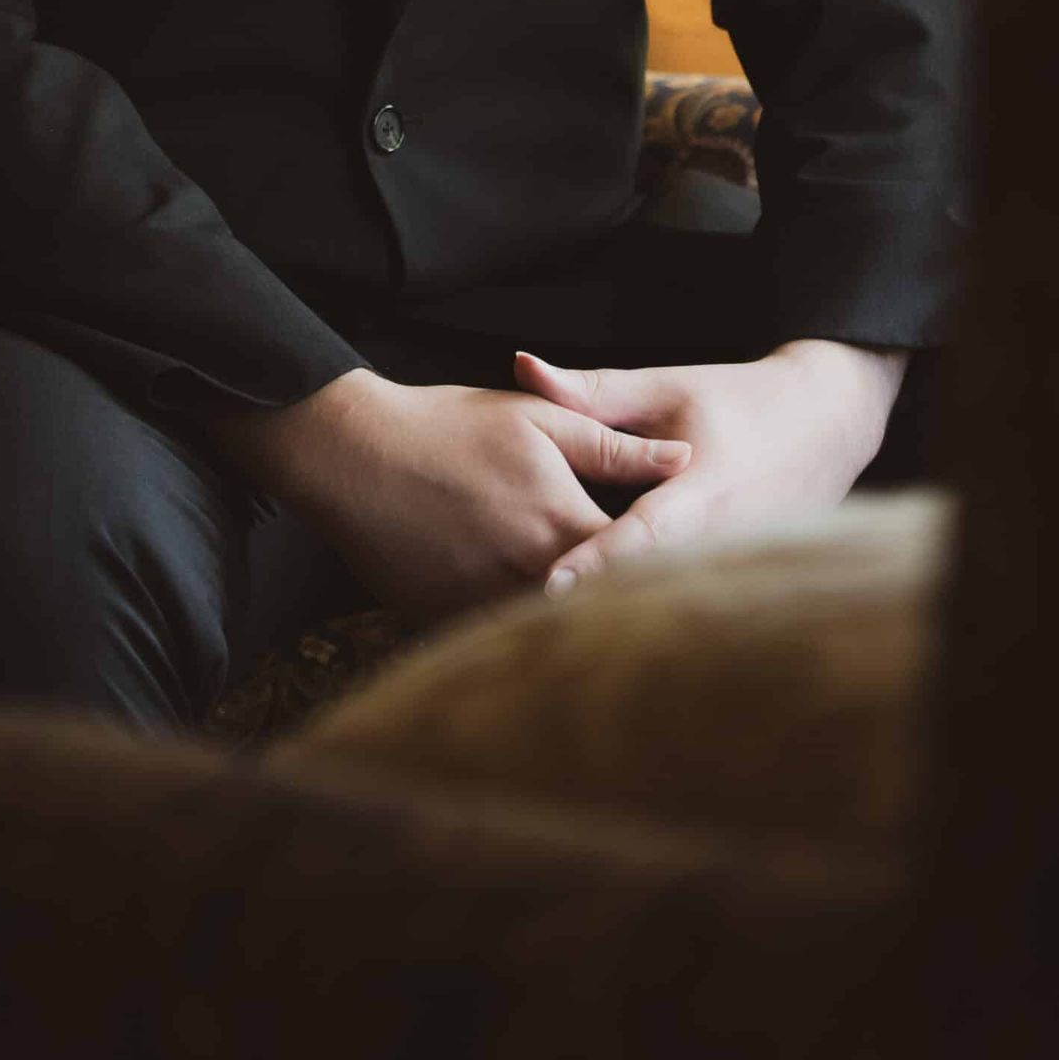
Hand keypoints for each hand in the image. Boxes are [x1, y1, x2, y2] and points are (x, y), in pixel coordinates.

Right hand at [212, 367, 691, 624]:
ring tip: (611, 634)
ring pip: (546, 632)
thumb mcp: (538, 421)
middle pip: (599, 608)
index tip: (707, 570)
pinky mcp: (445, 618)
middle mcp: (527, 575)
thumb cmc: (447, 426)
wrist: (351, 455)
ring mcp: (483, 604)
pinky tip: (535, 631)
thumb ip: (615, 445)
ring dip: (576, 630)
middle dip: (631, 610)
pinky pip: (495, 638)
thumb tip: (684, 455)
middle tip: (671, 617)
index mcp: (561, 524)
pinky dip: (518, 636)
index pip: (638, 561)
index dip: (671, 567)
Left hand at [512, 338, 907, 593]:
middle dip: (601, 601)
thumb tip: (521, 368)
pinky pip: (697, 599)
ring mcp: (746, 565)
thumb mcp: (667, 387)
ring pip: (677, 598)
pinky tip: (610, 626)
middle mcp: (728, 536)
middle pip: (655, 581)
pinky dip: (658, 608)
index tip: (552, 585)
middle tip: (533, 617)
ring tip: (559, 635)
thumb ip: (593, 390)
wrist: (830, 423)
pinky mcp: (752, 580)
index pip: (645, 533)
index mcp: (705, 487)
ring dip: (627, 611)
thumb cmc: (739, 401)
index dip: (600, 561)